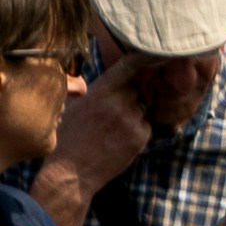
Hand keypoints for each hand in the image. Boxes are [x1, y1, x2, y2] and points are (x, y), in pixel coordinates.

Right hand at [43, 55, 153, 192]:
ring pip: (142, 107)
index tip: (157, 52)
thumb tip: (113, 78)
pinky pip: (146, 125)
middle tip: (115, 110)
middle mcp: (118, 103)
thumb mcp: (74, 107)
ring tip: (112, 129)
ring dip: (134, 113)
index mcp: (99, 92)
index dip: (146, 57)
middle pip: (138, 88)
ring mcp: (131, 120)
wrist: (69, 173)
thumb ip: (96, 91)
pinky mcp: (141, 137)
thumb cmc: (67, 139)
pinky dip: (137, 129)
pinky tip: (118, 140)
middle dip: (132, 95)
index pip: (130, 65)